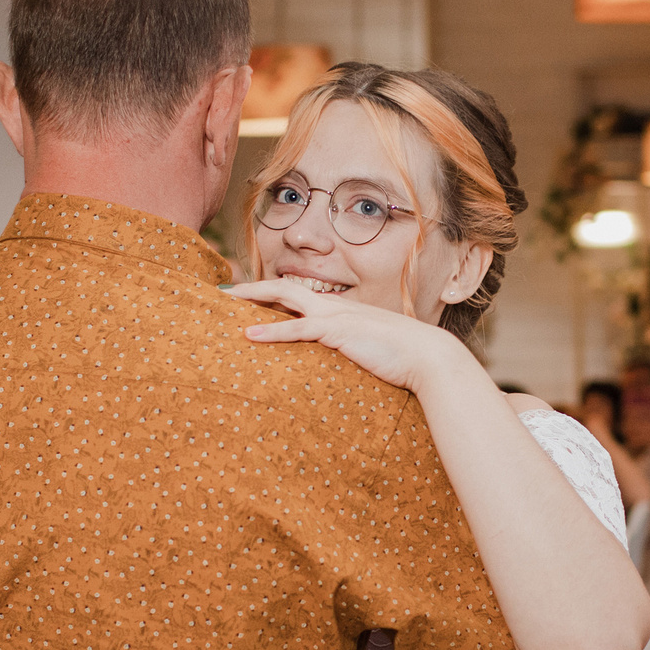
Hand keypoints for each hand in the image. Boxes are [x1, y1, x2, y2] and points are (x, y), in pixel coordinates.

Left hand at [225, 279, 463, 392]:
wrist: (427, 356)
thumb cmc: (401, 357)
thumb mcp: (368, 349)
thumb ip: (349, 349)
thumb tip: (337, 360)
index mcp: (340, 310)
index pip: (297, 296)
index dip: (269, 294)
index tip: (245, 298)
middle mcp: (334, 307)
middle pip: (283, 289)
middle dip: (250, 288)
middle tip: (222, 291)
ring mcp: (336, 316)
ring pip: (286, 299)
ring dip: (253, 299)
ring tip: (226, 301)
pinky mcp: (338, 332)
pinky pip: (298, 330)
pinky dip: (272, 331)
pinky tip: (249, 335)